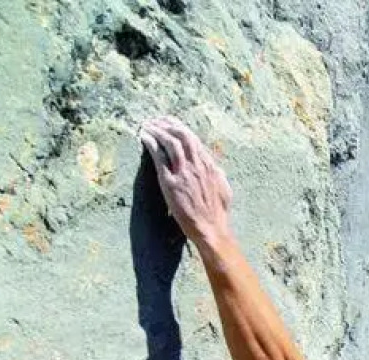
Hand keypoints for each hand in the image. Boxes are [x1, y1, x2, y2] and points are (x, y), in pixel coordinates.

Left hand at [139, 116, 233, 248]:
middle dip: (167, 123)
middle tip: (156, 120)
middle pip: (182, 134)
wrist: (210, 229)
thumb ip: (218, 175)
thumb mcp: (224, 190)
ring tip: (147, 126)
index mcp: (209, 166)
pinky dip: (150, 143)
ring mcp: (183, 173)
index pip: (193, 139)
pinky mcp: (170, 182)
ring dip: (156, 130)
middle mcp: (196, 165)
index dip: (180, 128)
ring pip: (170, 141)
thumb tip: (216, 167)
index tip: (170, 124)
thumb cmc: (218, 213)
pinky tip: (143, 137)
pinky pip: (159, 156)